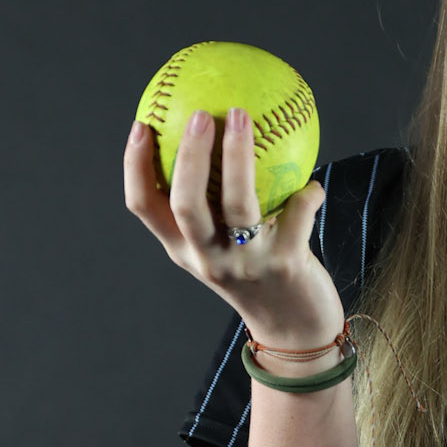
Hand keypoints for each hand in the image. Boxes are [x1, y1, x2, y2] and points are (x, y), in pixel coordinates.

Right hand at [123, 106, 343, 346]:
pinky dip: (307, 194)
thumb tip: (218, 139)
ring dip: (238, 157)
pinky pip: (297, 213)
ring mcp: (246, 263)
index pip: (144, 207)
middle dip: (189, 155)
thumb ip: (214, 208)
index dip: (135, 166)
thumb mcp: (224, 249)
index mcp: (184, 250)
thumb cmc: (259, 277)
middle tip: (199, 114)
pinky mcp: (286, 265)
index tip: (140, 125)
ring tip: (242, 117)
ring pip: (236, 204)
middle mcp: (208, 258)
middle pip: (185, 202)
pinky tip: (311, 184)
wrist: (295, 332)